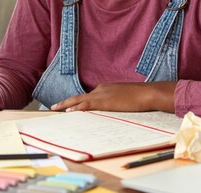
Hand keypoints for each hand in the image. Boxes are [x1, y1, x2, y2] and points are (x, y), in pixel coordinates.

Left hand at [50, 82, 175, 112]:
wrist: (147, 93)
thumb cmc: (140, 96)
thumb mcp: (125, 97)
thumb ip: (117, 101)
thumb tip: (115, 107)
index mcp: (105, 88)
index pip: (87, 96)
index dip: (77, 102)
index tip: (69, 107)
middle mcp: (100, 89)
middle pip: (78, 96)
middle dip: (65, 102)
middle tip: (53, 107)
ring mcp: (101, 94)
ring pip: (78, 100)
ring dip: (65, 105)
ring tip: (55, 109)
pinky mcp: (103, 101)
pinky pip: (86, 105)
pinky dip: (76, 108)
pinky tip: (68, 112)